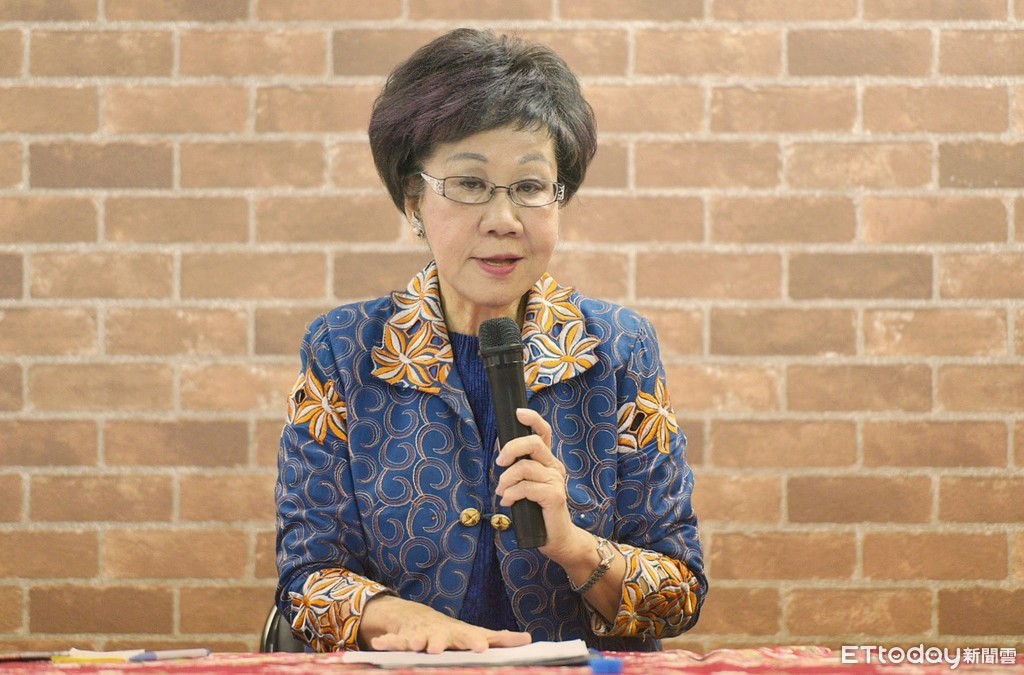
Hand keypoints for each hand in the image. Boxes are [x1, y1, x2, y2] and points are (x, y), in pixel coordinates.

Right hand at [360, 595, 530, 652]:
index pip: (469, 639)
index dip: (474, 643)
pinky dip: (388, 643)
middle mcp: (440, 634)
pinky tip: (379, 645)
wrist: (419, 619)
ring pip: (417, 640)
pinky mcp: (403, 639)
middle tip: (438, 649)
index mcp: (460, 636)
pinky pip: (395, 642)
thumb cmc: (455, 634)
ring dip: (415, 643)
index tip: (480, 648)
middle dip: (440, 643)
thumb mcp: (477, 635)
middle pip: (441, 638)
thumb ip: (501, 639)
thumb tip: (529, 639)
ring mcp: (420, 635)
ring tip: (415, 647)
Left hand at [494, 408, 592, 563]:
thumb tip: (501, 457)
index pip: (544, 433)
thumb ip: (519, 471)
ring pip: (524, 467)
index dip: (532, 420)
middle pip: (534, 443)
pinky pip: (525, 487)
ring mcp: (556, 481)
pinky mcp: (554, 496)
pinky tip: (508, 502)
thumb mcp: (527, 486)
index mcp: (548, 462)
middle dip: (511, 448)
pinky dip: (511, 494)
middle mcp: (554, 467)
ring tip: (502, 492)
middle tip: (500, 461)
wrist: (557, 538)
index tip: (519, 413)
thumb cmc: (538, 511)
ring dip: (506, 480)